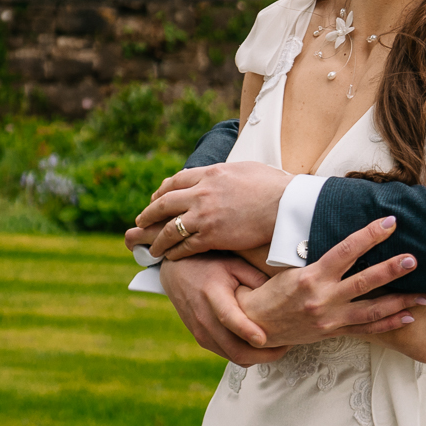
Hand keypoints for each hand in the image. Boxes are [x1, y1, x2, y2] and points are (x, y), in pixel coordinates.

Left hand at [130, 163, 294, 259]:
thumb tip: (224, 174)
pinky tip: (170, 257)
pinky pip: (184, 246)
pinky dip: (174, 252)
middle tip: (141, 221)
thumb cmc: (273, 186)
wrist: (284, 205)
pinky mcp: (211, 236)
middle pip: (164, 203)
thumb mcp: (244, 169)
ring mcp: (204, 216)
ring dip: (158, 239)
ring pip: (170, 228)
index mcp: (209, 174)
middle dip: (149, 214)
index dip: (161, 191)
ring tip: (152, 247)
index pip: (175, 181)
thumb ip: (226, 173)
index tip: (156, 197)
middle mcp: (201, 193)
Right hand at [160, 253, 289, 366]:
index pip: (228, 317)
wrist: (176, 273)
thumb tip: (282, 295)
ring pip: (233, 356)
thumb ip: (256, 279)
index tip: (264, 339)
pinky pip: (227, 354)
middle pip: (233, 348)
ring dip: (257, 357)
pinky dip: (246, 355)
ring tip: (279, 347)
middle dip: (263, 354)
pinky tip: (261, 346)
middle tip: (287, 346)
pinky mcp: (202, 340)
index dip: (246, 330)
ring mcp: (200, 332)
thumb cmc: (210, 265)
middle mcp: (203, 318)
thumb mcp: (234, 264)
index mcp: (212, 294)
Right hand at [239, 217, 425, 347]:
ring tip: (424, 295)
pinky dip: (388, 324)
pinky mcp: (332, 333)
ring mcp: (330, 319)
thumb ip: (320, 259)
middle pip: (364, 282)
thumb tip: (349, 239)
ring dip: (400, 301)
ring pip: (371, 310)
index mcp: (311, 277)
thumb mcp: (291, 269)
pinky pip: (366, 330)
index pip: (346, 251)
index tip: (389, 223)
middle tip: (413, 259)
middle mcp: (322, 299)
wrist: (255, 325)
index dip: (370, 235)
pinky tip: (408, 317)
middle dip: (391, 270)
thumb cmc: (272, 292)